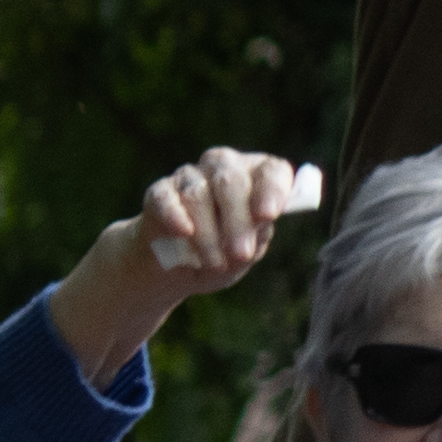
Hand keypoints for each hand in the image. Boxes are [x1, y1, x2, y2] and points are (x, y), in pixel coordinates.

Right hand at [44, 146, 317, 387]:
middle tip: (244, 253)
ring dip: (210, 224)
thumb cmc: (214, 260)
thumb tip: (287, 211)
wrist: (162, 275)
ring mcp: (182, 184)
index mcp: (249, 183)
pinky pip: (160, 195)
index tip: (272, 215)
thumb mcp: (244, 254)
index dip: (272, 185)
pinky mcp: (154, 200)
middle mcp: (215, 174)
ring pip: (196, 183)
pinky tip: (181, 235)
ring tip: (214, 263)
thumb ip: (262, 232)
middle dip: (239, 211)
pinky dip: (174, 214)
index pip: (268, 166)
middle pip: (229, 169)